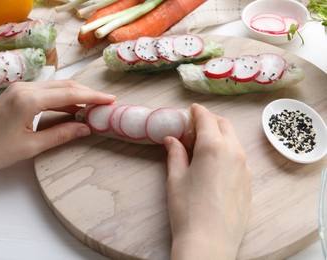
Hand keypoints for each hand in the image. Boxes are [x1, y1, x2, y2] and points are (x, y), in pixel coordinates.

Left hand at [0, 80, 114, 181]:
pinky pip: (46, 92)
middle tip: (106, 103)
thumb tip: (86, 128)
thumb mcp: (31, 147)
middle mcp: (25, 87)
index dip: (93, 97)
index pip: (70, 94)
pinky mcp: (16, 93)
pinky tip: (72, 109)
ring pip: (56, 87)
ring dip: (76, 96)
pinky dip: (62, 99)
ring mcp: (19, 88)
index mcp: (29, 99)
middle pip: (65, 86)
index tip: (111, 100)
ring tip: (93, 107)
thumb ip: (61, 135)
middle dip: (87, 93)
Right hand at [164, 103, 251, 259]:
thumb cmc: (187, 209)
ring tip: (204, 145)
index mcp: (213, 147)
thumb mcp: (175, 179)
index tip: (191, 110)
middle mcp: (234, 152)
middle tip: (196, 126)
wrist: (209, 242)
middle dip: (211, 120)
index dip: (197, 112)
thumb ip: (175, 154)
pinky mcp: (249, 183)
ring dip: (220, 135)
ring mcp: (245, 168)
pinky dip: (228, 151)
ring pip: (234, 141)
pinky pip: (239, 158)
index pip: (207, 119)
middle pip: (225, 125)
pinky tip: (216, 164)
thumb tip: (171, 140)